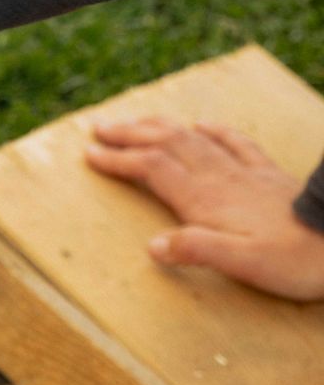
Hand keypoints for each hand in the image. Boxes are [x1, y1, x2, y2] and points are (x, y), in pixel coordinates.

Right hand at [85, 118, 323, 301]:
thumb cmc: (295, 262)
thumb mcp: (242, 264)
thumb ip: (196, 250)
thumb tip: (152, 245)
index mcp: (207, 199)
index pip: (153, 168)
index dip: (119, 159)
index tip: (89, 154)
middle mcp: (221, 178)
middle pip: (167, 144)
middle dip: (130, 133)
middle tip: (98, 127)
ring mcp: (245, 173)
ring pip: (194, 138)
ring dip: (160, 126)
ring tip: (135, 120)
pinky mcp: (268, 176)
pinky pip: (235, 143)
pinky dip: (213, 130)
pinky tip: (202, 124)